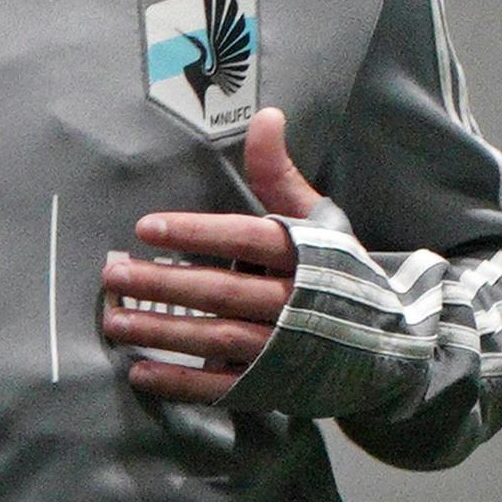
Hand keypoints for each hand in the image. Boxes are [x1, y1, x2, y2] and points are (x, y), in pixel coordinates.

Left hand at [101, 108, 321, 404]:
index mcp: (307, 257)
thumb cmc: (338, 270)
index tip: (144, 227)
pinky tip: (141, 373)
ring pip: (218, 339)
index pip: (246, 238)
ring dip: (163, 332)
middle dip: (165, 284)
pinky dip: (182, 383)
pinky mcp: (276, 385)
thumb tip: (266, 114)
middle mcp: (297, 304)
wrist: (389, 346)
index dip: (196, 233)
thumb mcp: (317, 219)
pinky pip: (225, 387)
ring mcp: (286, 351)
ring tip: (114, 321)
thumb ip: (280, 173)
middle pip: (223, 291)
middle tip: (113, 275)